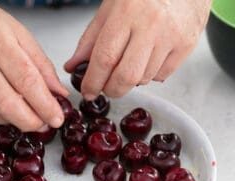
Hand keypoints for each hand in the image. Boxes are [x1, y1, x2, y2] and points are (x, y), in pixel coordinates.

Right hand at [0, 6, 68, 130]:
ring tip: (31, 116)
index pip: (27, 79)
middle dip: (31, 120)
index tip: (57, 118)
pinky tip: (12, 111)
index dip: (44, 104)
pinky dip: (3, 117)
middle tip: (45, 124)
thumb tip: (60, 93)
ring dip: (17, 121)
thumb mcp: (21, 37)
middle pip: (7, 102)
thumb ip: (42, 66)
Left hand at [65, 0, 210, 99]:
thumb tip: (73, 67)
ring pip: (144, 79)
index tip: (88, 92)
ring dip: (132, 79)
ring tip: (132, 61)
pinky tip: (150, 58)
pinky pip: (161, 76)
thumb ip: (91, 39)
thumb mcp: (111, 7)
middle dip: (112, 90)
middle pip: (127, 76)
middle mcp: (151, 24)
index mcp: (126, 11)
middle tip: (107, 88)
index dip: (93, 81)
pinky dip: (150, 74)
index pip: (104, 58)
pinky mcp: (186, 46)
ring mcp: (171, 36)